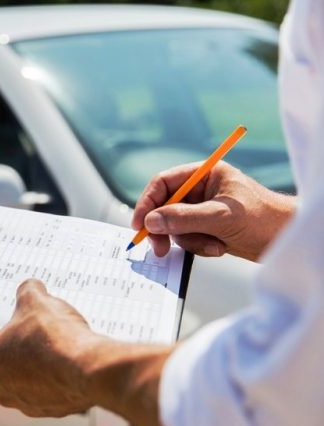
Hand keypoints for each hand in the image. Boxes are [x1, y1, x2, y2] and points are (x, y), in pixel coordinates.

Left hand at [0, 279, 101, 416]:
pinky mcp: (52, 410)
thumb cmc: (53, 336)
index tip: (8, 316)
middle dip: (18, 343)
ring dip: (39, 362)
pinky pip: (51, 389)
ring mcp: (26, 404)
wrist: (88, 369)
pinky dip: (58, 376)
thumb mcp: (35, 300)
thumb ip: (28, 291)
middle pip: (5, 360)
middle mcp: (0, 389)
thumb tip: (31, 288)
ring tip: (57, 342)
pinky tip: (70, 359)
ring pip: (28, 377)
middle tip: (35, 326)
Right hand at [132, 162, 294, 260]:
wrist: (287, 240)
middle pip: (165, 207)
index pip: (164, 183)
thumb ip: (183, 217)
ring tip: (213, 245)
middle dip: (165, 228)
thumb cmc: (264, 219)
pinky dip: (199, 247)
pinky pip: (188, 238)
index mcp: (205, 174)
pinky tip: (219, 247)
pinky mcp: (207, 228)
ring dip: (189, 240)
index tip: (140, 224)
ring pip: (175, 226)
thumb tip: (151, 221)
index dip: (148, 202)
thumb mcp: (220, 217)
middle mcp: (201, 190)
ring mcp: (203, 210)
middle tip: (159, 248)